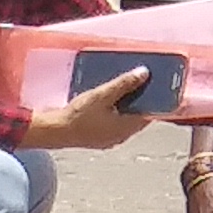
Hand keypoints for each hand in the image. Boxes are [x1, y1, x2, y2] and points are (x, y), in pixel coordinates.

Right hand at [27, 69, 156, 150]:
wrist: (55, 132)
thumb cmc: (78, 115)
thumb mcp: (103, 95)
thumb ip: (124, 84)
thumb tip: (144, 73)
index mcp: (126, 127)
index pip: (150, 113)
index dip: (155, 99)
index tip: (156, 85)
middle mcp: (121, 136)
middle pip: (138, 116)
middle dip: (140, 100)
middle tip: (140, 82)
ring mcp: (110, 139)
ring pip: (126, 120)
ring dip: (127, 106)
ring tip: (124, 88)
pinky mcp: (100, 138)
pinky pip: (114, 124)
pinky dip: (116, 113)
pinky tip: (109, 102)